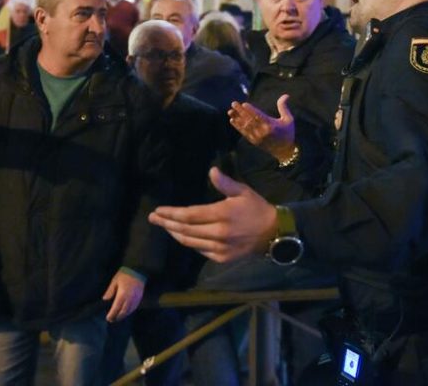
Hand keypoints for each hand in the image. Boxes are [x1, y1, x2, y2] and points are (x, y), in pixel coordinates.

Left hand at [102, 270, 144, 322]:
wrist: (137, 270)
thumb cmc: (124, 275)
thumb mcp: (114, 281)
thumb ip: (110, 291)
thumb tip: (105, 299)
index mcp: (122, 295)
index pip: (116, 308)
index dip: (112, 314)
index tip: (108, 318)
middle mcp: (129, 299)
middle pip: (123, 312)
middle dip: (117, 317)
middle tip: (112, 320)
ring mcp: (135, 299)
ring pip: (129, 311)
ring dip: (123, 316)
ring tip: (118, 317)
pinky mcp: (140, 298)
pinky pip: (134, 308)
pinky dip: (129, 312)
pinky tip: (126, 312)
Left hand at [149, 167, 276, 262]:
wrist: (274, 234)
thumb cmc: (256, 209)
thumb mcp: (243, 192)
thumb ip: (225, 183)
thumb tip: (211, 171)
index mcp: (222, 215)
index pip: (189, 215)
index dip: (171, 213)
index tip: (158, 210)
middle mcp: (219, 233)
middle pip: (185, 229)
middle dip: (166, 223)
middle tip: (153, 218)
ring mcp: (220, 248)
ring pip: (189, 241)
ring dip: (174, 234)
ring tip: (164, 226)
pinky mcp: (221, 258)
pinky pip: (199, 250)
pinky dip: (188, 242)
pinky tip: (181, 235)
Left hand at [228, 94, 295, 162]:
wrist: (284, 151)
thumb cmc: (287, 133)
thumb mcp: (288, 119)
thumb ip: (284, 107)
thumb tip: (285, 95)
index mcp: (271, 126)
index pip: (259, 116)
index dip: (251, 110)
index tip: (244, 104)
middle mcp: (263, 132)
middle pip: (250, 120)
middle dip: (240, 111)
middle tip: (233, 103)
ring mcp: (257, 137)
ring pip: (245, 126)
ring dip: (237, 118)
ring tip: (230, 111)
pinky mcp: (254, 141)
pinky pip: (244, 133)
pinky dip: (238, 127)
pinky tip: (232, 120)